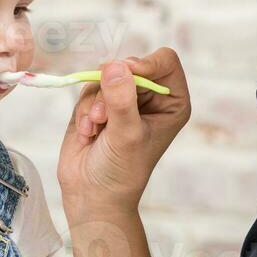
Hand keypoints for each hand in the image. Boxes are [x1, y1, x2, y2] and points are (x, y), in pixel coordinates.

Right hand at [57, 49, 190, 214]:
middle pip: (130, 65)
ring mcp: (123, 98)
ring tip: (95, 129)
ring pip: (105, 75)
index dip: (146, 63)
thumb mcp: (126, 135)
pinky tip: (88, 133)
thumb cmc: (121, 171)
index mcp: (172, 102)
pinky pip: (88, 88)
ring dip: (96, 103)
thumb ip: (122, 100)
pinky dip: (84, 109)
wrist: (93, 195)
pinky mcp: (98, 103)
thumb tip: (114, 65)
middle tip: (103, 117)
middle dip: (112, 90)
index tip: (127, 74)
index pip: (165, 61)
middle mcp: (150, 97)